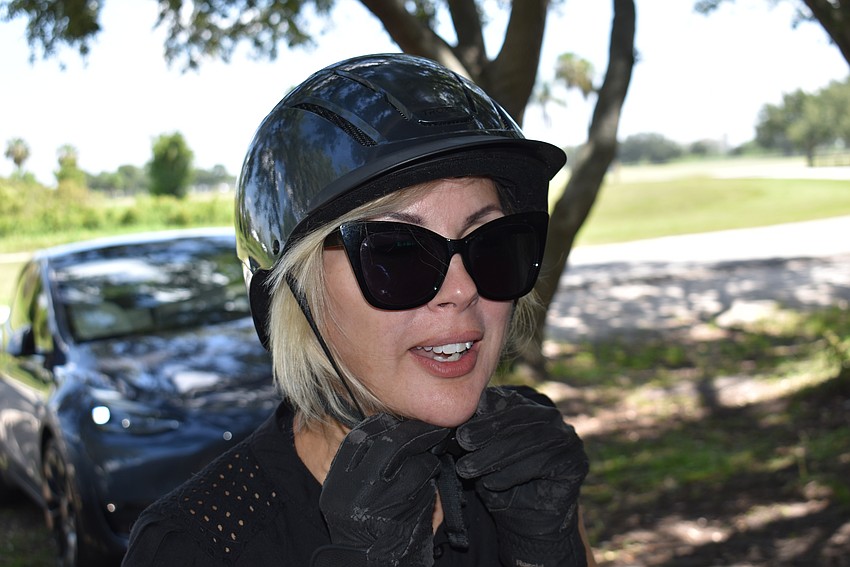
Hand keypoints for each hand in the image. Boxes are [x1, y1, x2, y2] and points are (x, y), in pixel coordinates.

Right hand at [313, 413, 450, 566]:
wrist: (373, 564)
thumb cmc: (367, 533)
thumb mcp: (349, 499)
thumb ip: (362, 467)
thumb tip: (389, 432)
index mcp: (338, 482)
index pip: (358, 439)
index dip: (379, 425)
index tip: (393, 422)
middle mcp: (353, 486)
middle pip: (384, 441)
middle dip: (408, 431)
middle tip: (424, 429)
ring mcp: (378, 494)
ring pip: (405, 452)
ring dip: (423, 449)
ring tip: (429, 453)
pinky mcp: (403, 502)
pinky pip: (422, 471)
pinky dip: (431, 467)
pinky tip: (432, 473)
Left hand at [455, 387, 588, 566]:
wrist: (525, 524)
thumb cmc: (501, 483)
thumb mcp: (483, 454)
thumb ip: (478, 432)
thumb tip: (460, 414)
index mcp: (529, 407)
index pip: (508, 400)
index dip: (484, 410)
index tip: (461, 424)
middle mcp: (551, 418)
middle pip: (518, 416)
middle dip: (488, 430)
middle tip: (463, 442)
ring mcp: (567, 438)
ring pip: (529, 440)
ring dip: (495, 455)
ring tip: (468, 469)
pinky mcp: (576, 462)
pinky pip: (543, 462)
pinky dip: (513, 473)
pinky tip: (492, 483)